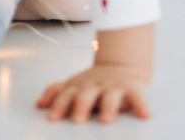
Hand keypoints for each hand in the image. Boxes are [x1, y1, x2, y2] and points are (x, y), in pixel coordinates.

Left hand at [36, 63, 151, 123]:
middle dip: (81, 106)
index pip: (66, 95)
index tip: (52, 118)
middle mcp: (95, 85)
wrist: (121, 64)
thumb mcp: (74, 84)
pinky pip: (138, 98)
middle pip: (86, 94)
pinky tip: (145, 115)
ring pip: (111, 96)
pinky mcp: (132, 89)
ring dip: (108, 107)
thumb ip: (56, 92)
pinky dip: (141, 106)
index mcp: (79, 86)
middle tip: (77, 119)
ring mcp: (114, 87)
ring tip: (107, 120)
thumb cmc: (94, 81)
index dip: (58, 106)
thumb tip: (38, 104)